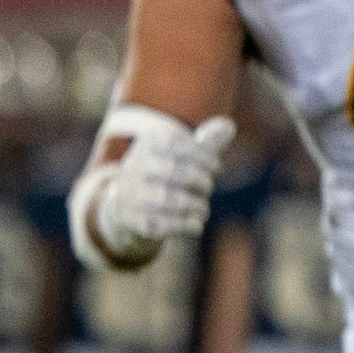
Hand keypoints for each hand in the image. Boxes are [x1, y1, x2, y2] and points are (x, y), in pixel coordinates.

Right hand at [85, 110, 234, 264]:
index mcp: (148, 145)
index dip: (205, 157)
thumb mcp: (183, 156)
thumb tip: (228, 126)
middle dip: (201, 181)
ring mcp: (129, 194)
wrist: (125, 207)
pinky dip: (183, 226)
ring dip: (195, 206)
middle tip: (208, 188)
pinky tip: (195, 226)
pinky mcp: (129, 220)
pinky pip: (159, 225)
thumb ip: (207, 142)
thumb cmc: (164, 176)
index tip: (216, 168)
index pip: (180, 145)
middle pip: (175, 172)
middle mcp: (134, 167)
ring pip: (168, 200)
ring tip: (203, 210)